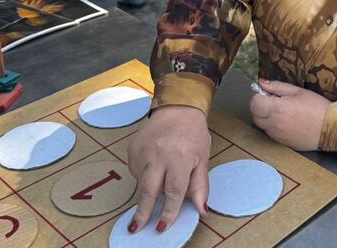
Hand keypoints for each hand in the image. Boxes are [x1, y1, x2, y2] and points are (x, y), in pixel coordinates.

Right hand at [127, 105, 209, 233]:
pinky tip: (154, 167)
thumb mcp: (203, 159)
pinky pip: (135, 171)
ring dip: (147, 191)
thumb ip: (200, 186)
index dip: (168, 212)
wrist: (177, 108)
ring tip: (159, 179)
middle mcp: (159, 154)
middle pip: (149, 190)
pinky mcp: (133, 149)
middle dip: (143, 212)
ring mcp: (143, 151)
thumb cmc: (193, 134)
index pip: (173, 191)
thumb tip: (201, 210)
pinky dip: (143, 176)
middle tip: (136, 228)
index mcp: (180, 157)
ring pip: (141, 182)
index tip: (162, 227)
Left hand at [249, 79, 330, 150]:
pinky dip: (275, 127)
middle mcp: (274, 124)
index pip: (254, 103)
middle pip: (255, 116)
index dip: (259, 97)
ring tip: (284, 112)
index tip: (268, 94)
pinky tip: (289, 122)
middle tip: (275, 102)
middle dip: (260, 108)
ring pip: (263, 126)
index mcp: (276, 109)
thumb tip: (262, 83)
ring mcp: (278, 136)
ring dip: (267, 118)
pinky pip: (272, 134)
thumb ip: (276, 87)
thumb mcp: (297, 91)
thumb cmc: (316, 107)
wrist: (331, 127)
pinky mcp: (283, 143)